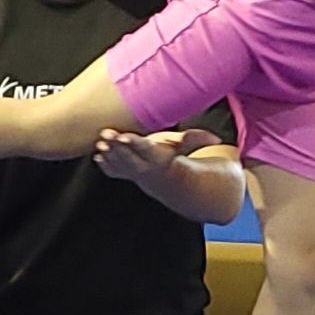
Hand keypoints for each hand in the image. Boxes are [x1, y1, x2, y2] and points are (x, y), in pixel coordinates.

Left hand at [93, 127, 220, 182]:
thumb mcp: (182, 147)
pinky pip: (112, 170)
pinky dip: (104, 164)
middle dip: (117, 146)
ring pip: (117, 163)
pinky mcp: (122, 172)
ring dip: (108, 155)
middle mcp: (141, 165)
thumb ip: (196, 139)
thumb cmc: (171, 156)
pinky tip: (96, 155)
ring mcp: (130, 171)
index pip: (144, 148)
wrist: (164, 180)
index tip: (124, 135)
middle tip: (106, 134)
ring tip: (100, 142)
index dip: (134, 142)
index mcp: (155, 156)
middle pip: (128, 156)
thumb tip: (218, 139)